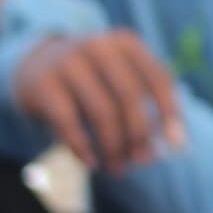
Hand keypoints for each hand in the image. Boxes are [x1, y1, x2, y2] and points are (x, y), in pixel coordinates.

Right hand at [12, 28, 185, 172]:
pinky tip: (92, 163)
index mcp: (126, 44)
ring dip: (114, 146)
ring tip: (118, 168)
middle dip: (139, 134)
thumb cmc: (95, 80)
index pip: (158, 78)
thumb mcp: (121, 80)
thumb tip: (176, 147)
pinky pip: (68, 121)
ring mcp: (68, 61)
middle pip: (129, 96)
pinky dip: (82, 146)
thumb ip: (147, 106)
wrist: (35, 64)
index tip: (177, 146)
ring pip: (102, 112)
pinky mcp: (42, 82)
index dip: (170, 113)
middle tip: (142, 162)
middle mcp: (98, 46)